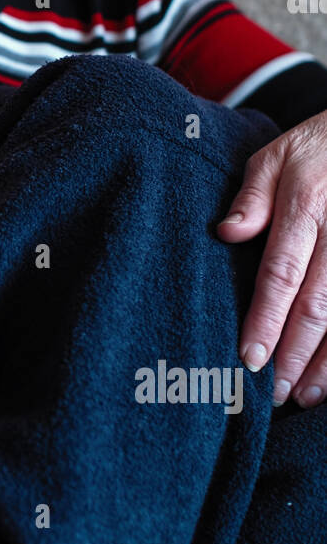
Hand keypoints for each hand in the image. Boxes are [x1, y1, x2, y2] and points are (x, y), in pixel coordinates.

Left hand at [217, 110, 326, 406]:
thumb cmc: (317, 148)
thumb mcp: (276, 155)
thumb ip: (252, 196)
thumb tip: (226, 233)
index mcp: (307, 204)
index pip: (281, 272)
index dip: (266, 318)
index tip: (249, 356)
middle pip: (319, 303)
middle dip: (296, 353)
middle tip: (273, 391)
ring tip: (306, 395)